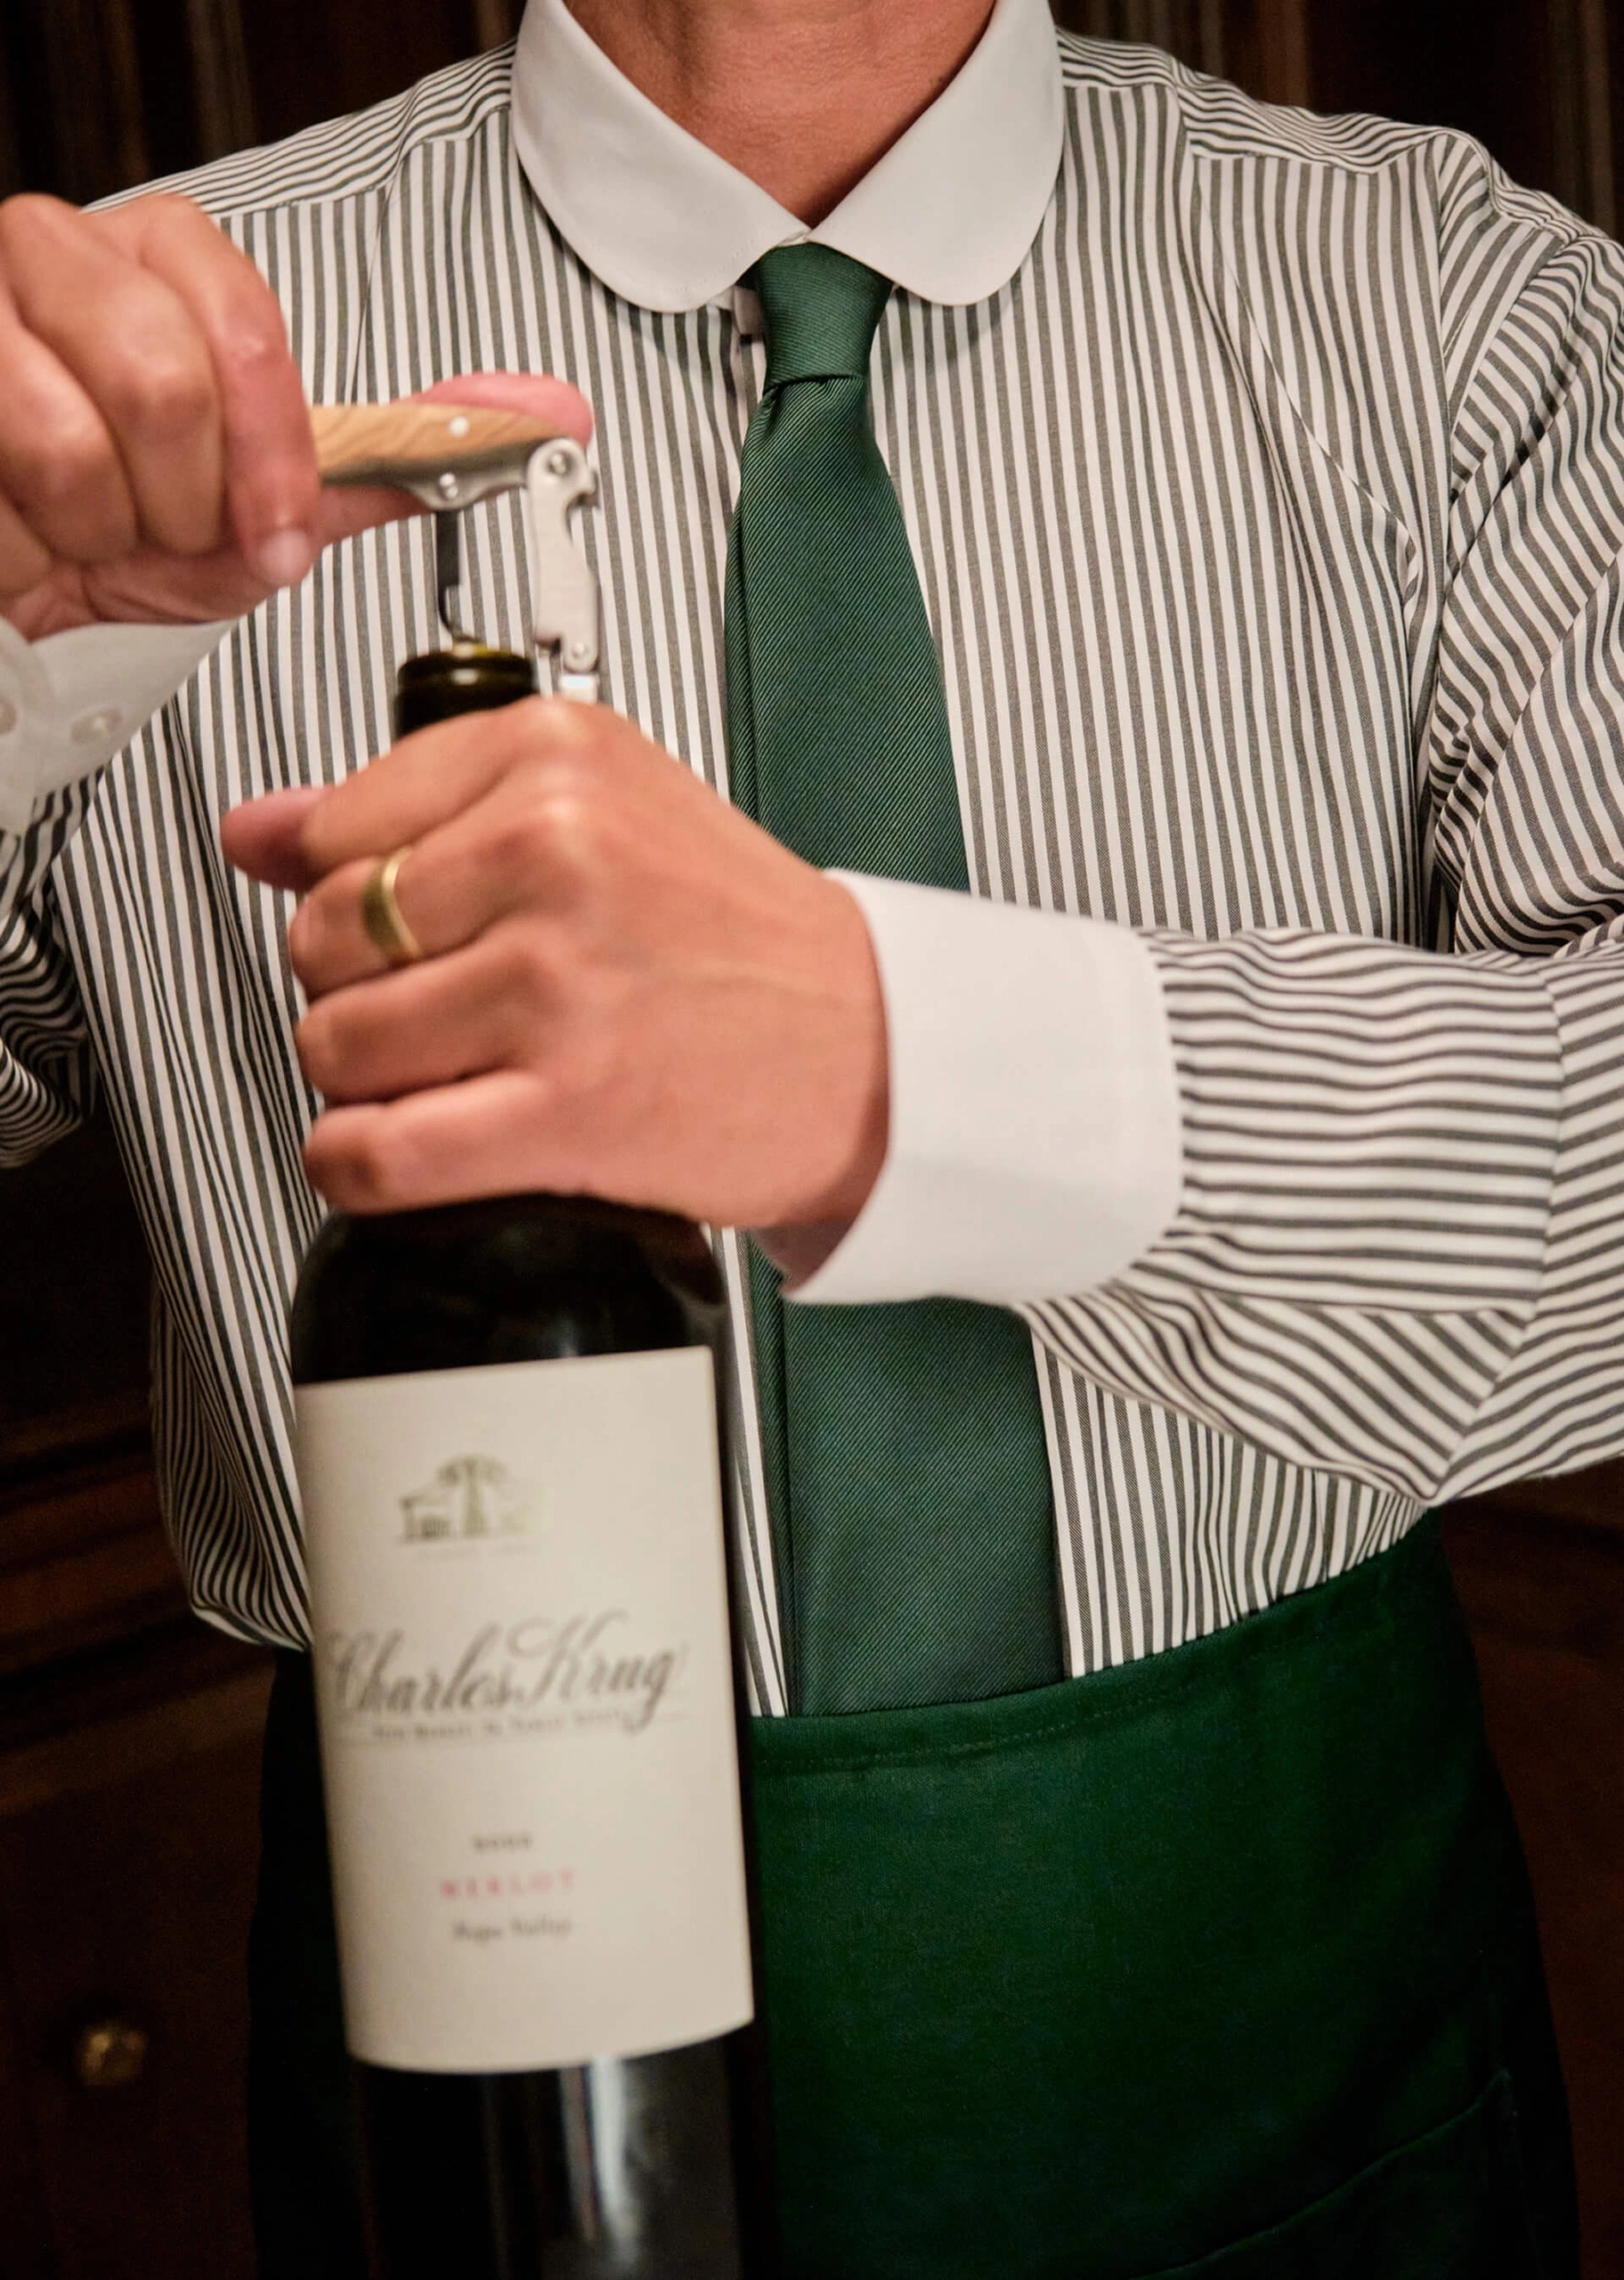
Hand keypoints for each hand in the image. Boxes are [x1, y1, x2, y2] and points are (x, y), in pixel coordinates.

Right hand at [0, 193, 589, 638]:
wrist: (31, 609)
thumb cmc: (140, 539)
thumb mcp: (280, 501)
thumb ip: (398, 455)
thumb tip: (546, 414)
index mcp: (152, 266)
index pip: (238, 319)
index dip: (270, 446)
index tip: (274, 526)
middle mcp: (55, 260)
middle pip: (160, 376)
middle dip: (184, 501)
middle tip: (167, 527)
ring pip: (69, 439)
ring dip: (101, 531)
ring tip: (92, 529)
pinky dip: (25, 553)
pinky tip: (27, 538)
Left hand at [221, 700, 889, 1250]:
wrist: (870, 1052)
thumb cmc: (746, 940)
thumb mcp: (600, 807)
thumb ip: (419, 804)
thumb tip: (256, 829)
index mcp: (557, 757)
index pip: (333, 828)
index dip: (345, 896)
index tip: (404, 929)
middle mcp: (555, 854)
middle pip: (321, 939)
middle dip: (354, 989)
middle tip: (438, 1008)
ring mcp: (557, 984)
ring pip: (334, 1045)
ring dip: (366, 1081)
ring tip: (448, 1073)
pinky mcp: (568, 1108)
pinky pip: (374, 1151)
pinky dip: (360, 1165)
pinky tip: (407, 1148)